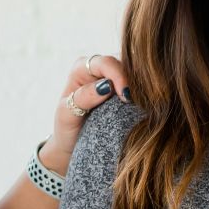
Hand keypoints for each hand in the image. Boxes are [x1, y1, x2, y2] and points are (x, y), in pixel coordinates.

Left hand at [44, 54, 130, 173]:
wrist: (73, 145)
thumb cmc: (66, 129)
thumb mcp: (66, 115)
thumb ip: (83, 98)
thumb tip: (106, 85)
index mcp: (81, 68)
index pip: (104, 63)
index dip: (118, 75)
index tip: (125, 96)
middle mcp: (98, 70)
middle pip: (123, 65)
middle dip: (132, 81)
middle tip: (135, 102)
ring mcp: (112, 81)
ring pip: (133, 75)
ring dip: (139, 88)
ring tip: (140, 105)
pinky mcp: (122, 93)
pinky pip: (137, 88)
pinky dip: (141, 96)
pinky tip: (142, 107)